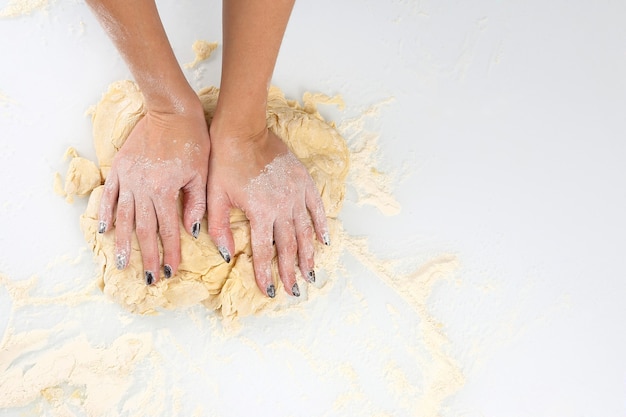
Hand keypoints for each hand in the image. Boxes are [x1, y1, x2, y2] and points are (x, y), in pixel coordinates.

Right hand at [98, 102, 209, 284]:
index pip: (168, 230)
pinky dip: (106, 213)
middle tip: (149, 279)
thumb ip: (195, 203)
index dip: (170, 253)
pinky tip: (106, 230)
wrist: (171, 111)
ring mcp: (128, 178)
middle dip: (147, 257)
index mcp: (164, 190)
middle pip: (143, 230)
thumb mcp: (201, 173)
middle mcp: (143, 188)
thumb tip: (191, 232)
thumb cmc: (193, 140)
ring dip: (123, 243)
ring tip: (123, 264)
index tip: (171, 272)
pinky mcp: (119, 168)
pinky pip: (109, 195)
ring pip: (123, 218)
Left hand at [206, 127, 328, 297]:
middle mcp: (282, 207)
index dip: (266, 274)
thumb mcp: (215, 196)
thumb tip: (226, 254)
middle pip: (289, 247)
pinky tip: (324, 242)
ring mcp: (296, 194)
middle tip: (294, 291)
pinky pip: (317, 208)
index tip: (270, 291)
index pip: (265, 251)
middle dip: (291, 272)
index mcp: (259, 212)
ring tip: (310, 274)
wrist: (243, 130)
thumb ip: (218, 227)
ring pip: (306, 232)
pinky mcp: (303, 182)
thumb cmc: (225, 162)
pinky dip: (321, 226)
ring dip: (309, 256)